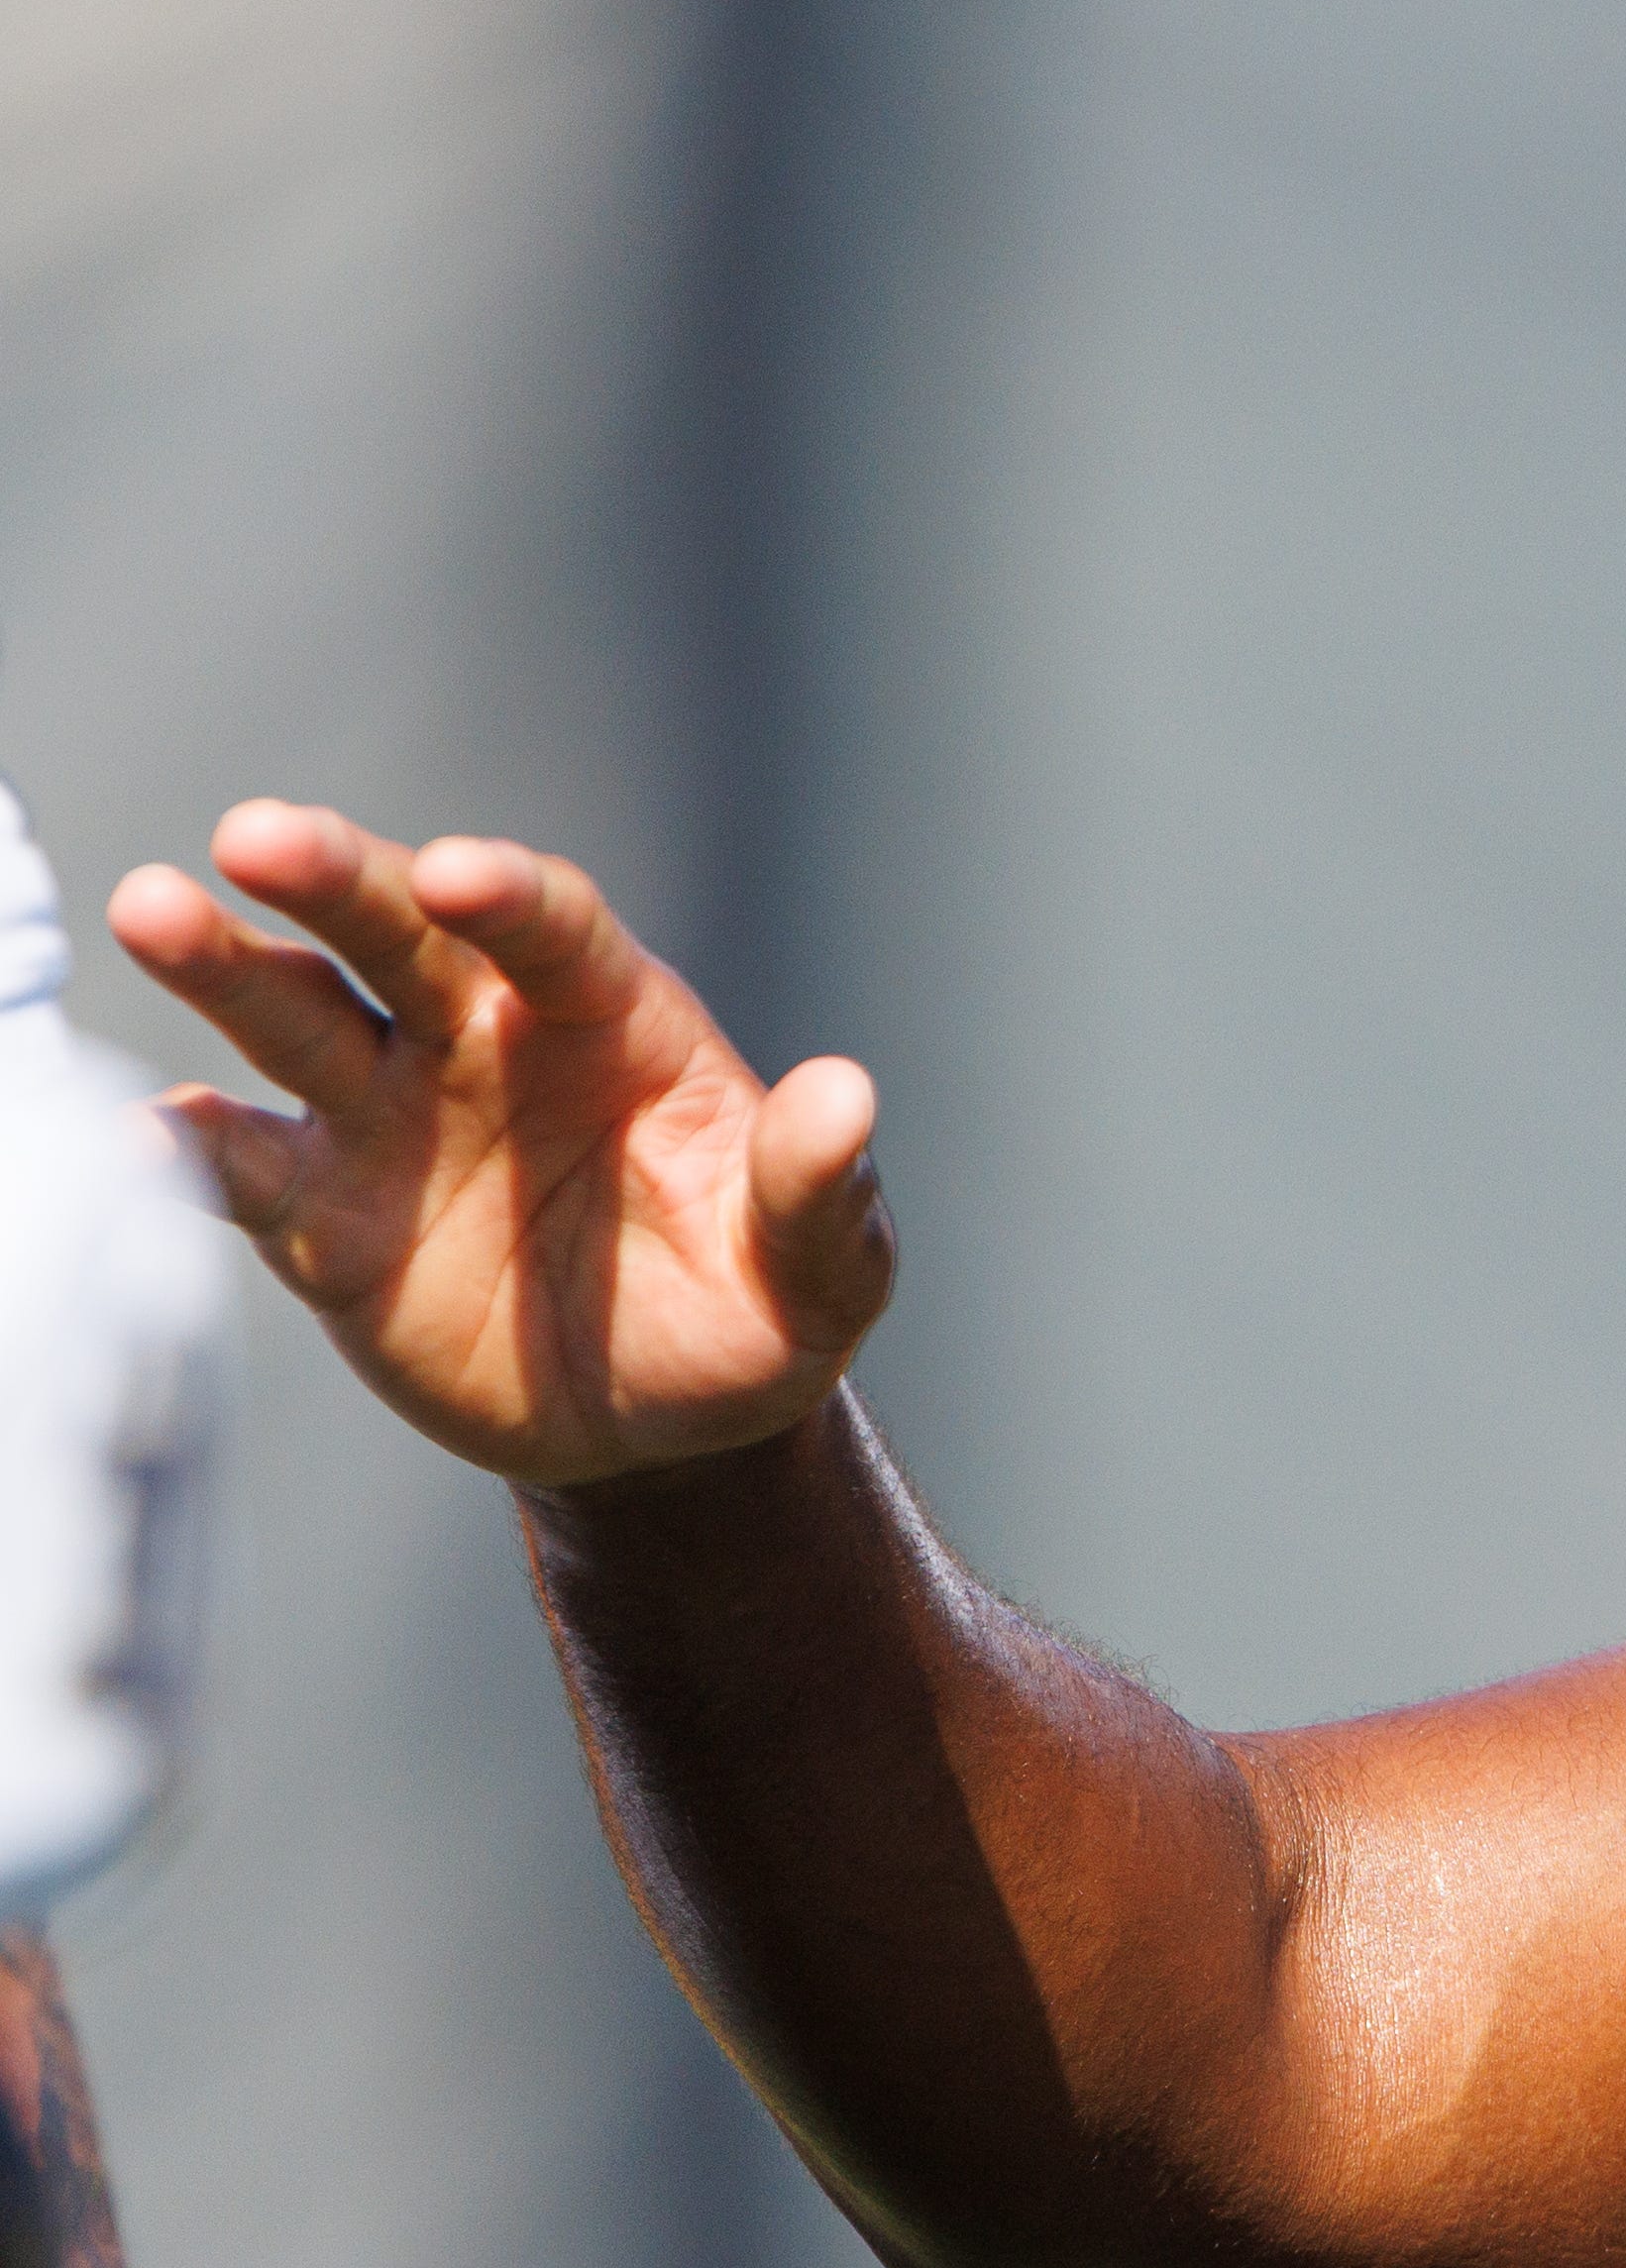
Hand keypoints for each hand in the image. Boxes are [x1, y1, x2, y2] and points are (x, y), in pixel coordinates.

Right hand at [105, 803, 890, 1487]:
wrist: (664, 1430)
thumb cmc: (755, 1316)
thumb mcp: (821, 1273)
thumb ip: (820, 1191)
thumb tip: (848, 1098)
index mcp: (613, 1023)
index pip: (555, 931)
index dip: (511, 897)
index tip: (466, 874)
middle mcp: (485, 1042)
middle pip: (399, 932)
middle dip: (332, 878)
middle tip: (254, 838)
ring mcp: (394, 1119)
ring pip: (295, 1017)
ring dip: (224, 967)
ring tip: (154, 911)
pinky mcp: (324, 1215)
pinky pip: (243, 1168)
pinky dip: (186, 1150)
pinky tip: (135, 1135)